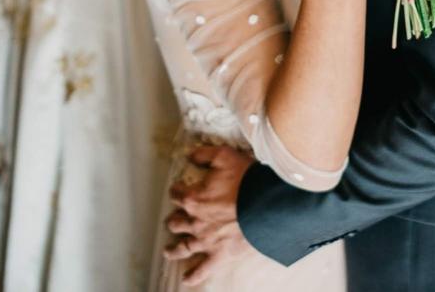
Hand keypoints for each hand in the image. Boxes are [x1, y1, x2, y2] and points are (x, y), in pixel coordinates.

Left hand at [163, 145, 256, 286]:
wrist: (266, 204)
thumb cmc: (246, 179)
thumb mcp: (224, 156)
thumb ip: (204, 155)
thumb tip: (191, 156)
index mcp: (194, 198)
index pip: (177, 194)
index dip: (176, 191)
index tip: (177, 190)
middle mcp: (196, 221)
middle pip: (178, 222)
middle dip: (174, 220)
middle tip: (174, 221)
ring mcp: (207, 240)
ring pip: (184, 247)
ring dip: (174, 249)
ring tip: (168, 252)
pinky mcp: (220, 254)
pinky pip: (203, 269)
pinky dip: (193, 275)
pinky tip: (186, 279)